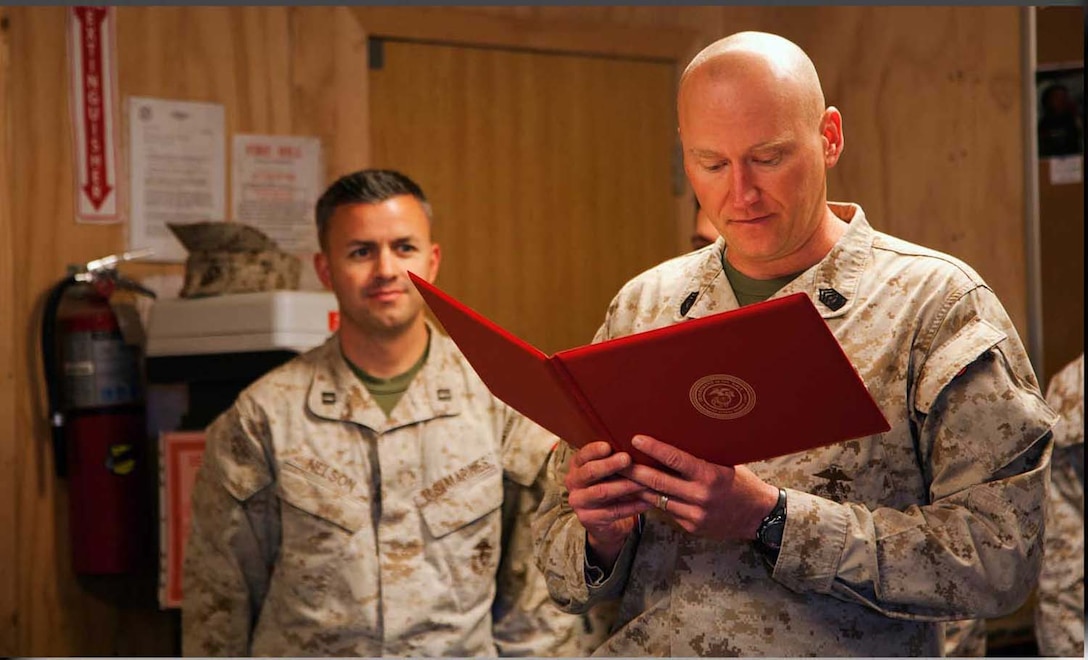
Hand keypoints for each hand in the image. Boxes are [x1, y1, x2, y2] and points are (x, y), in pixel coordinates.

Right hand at [565, 441, 653, 567]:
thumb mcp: (607, 471)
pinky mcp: (588, 519)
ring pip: (602, 492)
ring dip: (625, 486)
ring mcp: (578, 502)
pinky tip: (647, 501)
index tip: (608, 445)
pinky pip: (613, 512)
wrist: (603, 520)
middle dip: (610, 465)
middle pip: (590, 472)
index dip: (594, 450)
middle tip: (627, 459)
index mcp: (576, 466)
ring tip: (643, 481)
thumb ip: (615, 459)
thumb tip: (638, 444)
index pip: (582, 455)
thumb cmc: (609, 486)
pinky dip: (633, 506)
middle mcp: (573, 482)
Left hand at [623, 434, 779, 540]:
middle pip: (659, 482)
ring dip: (639, 489)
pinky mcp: (692, 527)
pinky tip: (642, 493)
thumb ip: (700, 458)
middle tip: (617, 460)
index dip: (654, 448)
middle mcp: (701, 496)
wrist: (758, 516)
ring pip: (658, 499)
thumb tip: (673, 441)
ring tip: (622, 477)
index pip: (676, 459)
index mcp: (710, 476)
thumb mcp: (724, 465)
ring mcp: (695, 514)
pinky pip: (668, 511)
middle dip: (635, 471)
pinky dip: (655, 502)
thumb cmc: (740, 483)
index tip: (636, 439)